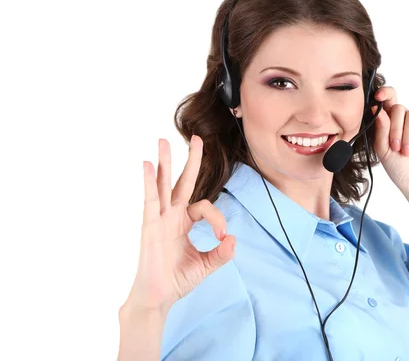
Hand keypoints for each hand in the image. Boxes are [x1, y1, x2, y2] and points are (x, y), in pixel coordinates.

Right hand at [123, 135, 235, 314]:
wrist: (159, 298)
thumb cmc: (177, 280)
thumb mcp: (206, 264)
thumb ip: (221, 253)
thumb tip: (234, 240)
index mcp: (183, 223)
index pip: (204, 207)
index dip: (218, 219)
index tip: (224, 238)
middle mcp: (171, 216)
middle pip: (182, 182)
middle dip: (190, 160)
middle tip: (197, 137)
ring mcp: (159, 219)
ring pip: (163, 185)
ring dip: (164, 163)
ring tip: (161, 141)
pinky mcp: (149, 226)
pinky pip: (150, 200)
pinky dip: (149, 183)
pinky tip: (148, 165)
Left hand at [371, 87, 408, 207]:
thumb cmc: (398, 167)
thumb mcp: (383, 148)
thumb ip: (380, 129)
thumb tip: (377, 109)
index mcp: (391, 122)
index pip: (388, 101)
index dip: (384, 94)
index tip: (378, 96)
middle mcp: (405, 119)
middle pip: (398, 108)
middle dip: (395, 129)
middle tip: (396, 147)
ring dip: (407, 134)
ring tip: (407, 151)